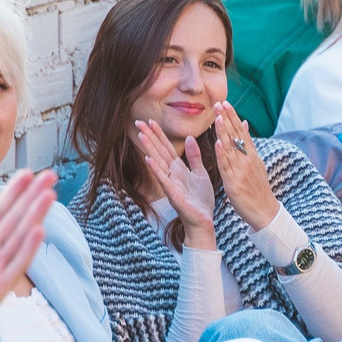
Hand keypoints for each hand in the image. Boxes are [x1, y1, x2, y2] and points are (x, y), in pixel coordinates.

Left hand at [0, 170, 53, 341]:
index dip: (12, 193)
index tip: (27, 173)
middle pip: (14, 220)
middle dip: (31, 198)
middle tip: (50, 175)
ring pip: (19, 238)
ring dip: (35, 216)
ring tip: (50, 194)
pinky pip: (14, 266)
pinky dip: (27, 249)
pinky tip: (39, 229)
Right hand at [133, 120, 217, 245]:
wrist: (204, 221)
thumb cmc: (201, 200)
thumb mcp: (200, 173)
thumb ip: (195, 157)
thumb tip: (190, 138)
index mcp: (179, 169)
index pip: (166, 148)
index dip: (159, 134)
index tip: (150, 121)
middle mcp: (172, 174)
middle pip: (159, 151)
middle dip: (150, 136)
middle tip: (138, 121)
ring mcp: (171, 184)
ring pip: (158, 162)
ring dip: (149, 148)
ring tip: (141, 135)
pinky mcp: (173, 195)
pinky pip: (164, 180)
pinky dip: (156, 169)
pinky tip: (148, 159)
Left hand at [208, 104, 278, 230]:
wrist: (265, 211)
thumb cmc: (258, 188)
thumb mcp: (256, 163)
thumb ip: (248, 144)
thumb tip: (244, 124)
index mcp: (252, 155)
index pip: (241, 132)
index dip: (233, 117)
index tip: (225, 103)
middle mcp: (247, 160)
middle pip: (236, 136)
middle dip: (227, 119)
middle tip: (218, 103)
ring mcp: (241, 171)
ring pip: (230, 148)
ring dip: (224, 132)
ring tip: (217, 117)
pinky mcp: (234, 183)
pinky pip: (227, 167)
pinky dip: (223, 154)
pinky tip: (218, 143)